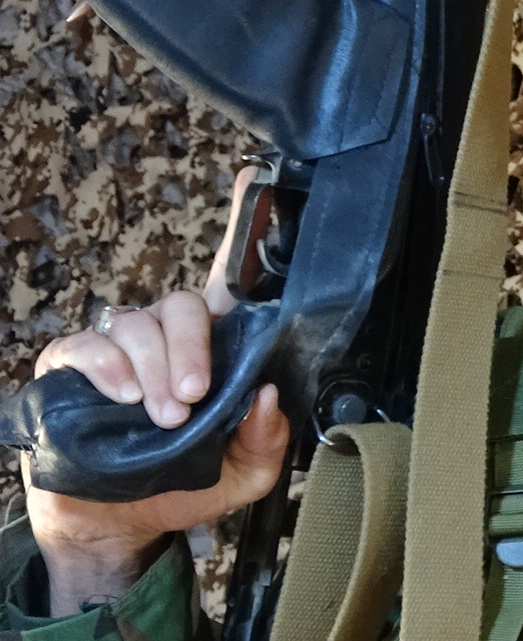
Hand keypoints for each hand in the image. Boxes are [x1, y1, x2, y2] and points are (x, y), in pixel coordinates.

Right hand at [23, 186, 289, 613]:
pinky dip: (106, 367)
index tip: (258, 179)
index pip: (232, 281)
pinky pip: (84, 346)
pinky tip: (123, 395)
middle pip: (183, 305)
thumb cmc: (185, 486)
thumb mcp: (243, 475)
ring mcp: (118, 348)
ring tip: (161, 416)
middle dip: (191, 349)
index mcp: (216, 350)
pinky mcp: (70, 368)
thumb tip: (269, 395)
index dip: (245, 231)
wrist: (117, 526)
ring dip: (153, 369)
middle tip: (194, 399)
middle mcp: (167, 336)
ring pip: (137, 324)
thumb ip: (264, 440)